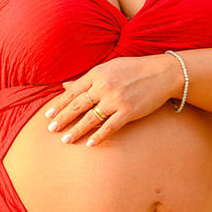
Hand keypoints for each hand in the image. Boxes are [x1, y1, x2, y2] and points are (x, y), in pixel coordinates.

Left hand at [43, 53, 184, 144]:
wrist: (163, 73)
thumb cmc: (134, 69)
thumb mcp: (109, 68)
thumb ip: (87, 78)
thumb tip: (65, 85)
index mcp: (97, 73)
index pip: (73, 91)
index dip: (59, 104)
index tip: (48, 114)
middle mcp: (104, 86)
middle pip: (78, 105)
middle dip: (63, 118)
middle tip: (51, 129)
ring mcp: (116, 99)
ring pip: (90, 118)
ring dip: (76, 130)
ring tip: (65, 139)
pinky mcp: (129, 111)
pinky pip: (110, 127)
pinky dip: (99, 136)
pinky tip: (89, 144)